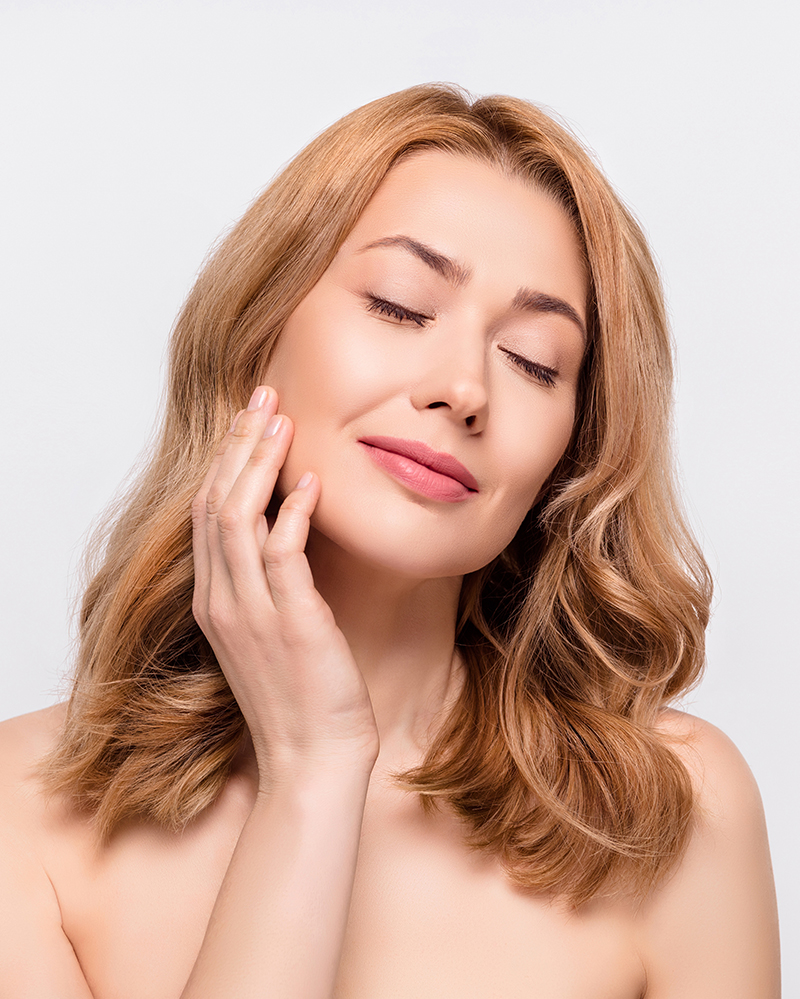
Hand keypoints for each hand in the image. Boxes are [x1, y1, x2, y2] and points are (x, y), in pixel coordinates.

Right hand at [191, 386, 379, 785]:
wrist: (312, 758)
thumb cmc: (300, 696)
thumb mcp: (271, 631)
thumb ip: (270, 583)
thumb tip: (290, 530)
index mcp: (215, 600)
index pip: (208, 513)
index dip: (225, 461)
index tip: (248, 419)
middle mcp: (223, 600)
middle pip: (216, 503)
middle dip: (237, 444)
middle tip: (261, 397)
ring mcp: (251, 611)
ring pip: (238, 517)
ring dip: (259, 463)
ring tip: (281, 420)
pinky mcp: (290, 622)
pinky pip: (282, 553)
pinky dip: (294, 512)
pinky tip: (312, 481)